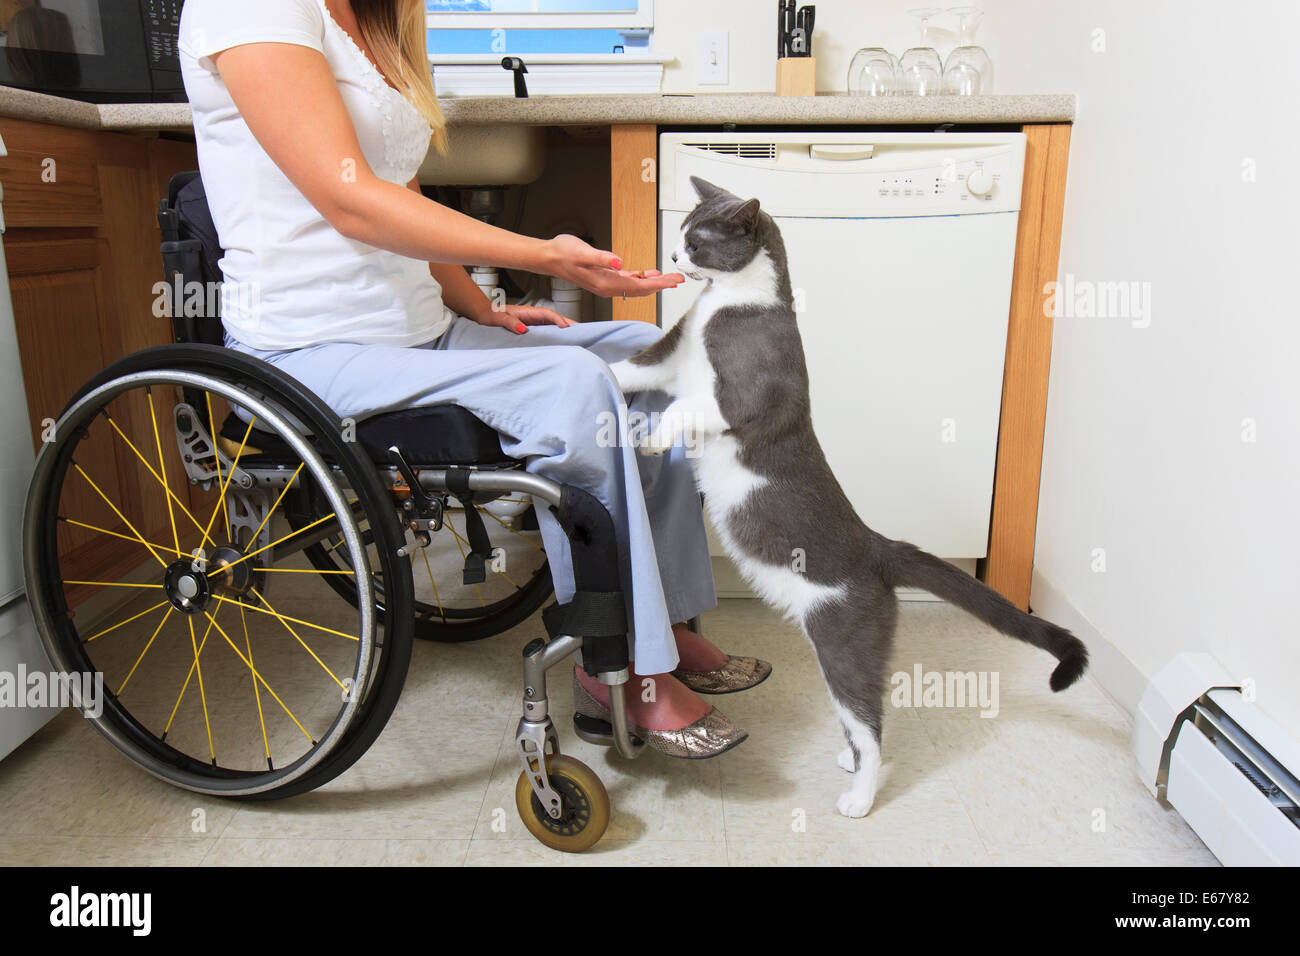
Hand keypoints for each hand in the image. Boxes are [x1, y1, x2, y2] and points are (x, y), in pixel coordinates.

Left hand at [469, 301, 572, 334]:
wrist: (483, 316)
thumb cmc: (490, 316)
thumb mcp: (497, 319)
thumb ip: (510, 323)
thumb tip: (523, 329)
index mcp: (527, 311)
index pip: (547, 313)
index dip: (558, 319)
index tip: (566, 326)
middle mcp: (532, 315)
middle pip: (554, 318)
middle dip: (568, 323)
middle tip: (582, 331)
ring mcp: (533, 321)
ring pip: (552, 324)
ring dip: (563, 329)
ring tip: (577, 337)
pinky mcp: (532, 328)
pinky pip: (547, 330)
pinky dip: (556, 333)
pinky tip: (562, 341)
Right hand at [544, 234, 685, 297]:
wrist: (550, 256)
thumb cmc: (564, 253)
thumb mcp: (583, 252)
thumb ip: (602, 258)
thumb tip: (620, 263)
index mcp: (605, 283)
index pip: (638, 286)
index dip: (658, 284)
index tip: (673, 281)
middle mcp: (608, 287)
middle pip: (641, 289)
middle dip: (662, 284)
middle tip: (679, 279)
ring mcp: (607, 283)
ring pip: (636, 286)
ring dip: (654, 282)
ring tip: (670, 278)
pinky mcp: (605, 277)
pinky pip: (628, 281)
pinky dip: (641, 278)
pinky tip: (649, 274)